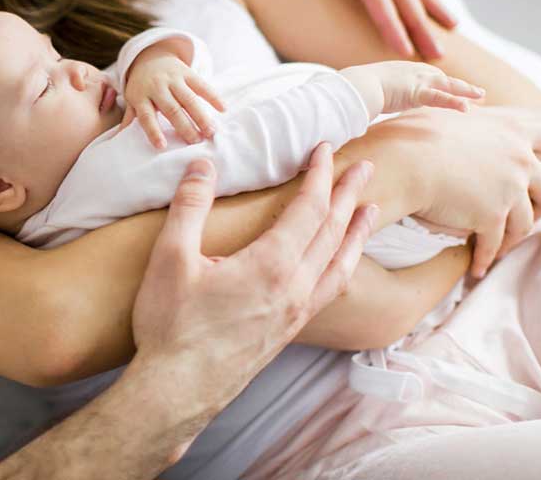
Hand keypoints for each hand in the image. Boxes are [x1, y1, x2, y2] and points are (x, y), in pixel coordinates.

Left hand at [121, 42, 224, 147]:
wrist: (150, 57)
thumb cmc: (141, 86)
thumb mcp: (132, 100)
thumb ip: (130, 117)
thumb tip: (119, 139)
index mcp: (140, 96)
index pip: (146, 116)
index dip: (153, 131)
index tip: (162, 146)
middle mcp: (156, 86)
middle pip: (171, 109)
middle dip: (184, 125)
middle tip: (196, 141)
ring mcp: (172, 78)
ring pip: (188, 98)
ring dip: (201, 115)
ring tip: (211, 131)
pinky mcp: (186, 72)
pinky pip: (201, 84)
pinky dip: (213, 96)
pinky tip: (223, 109)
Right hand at [131, 145, 374, 410]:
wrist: (177, 390)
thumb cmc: (171, 325)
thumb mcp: (170, 258)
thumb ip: (189, 207)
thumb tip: (203, 164)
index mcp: (271, 265)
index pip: (309, 208)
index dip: (320, 175)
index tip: (326, 149)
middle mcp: (295, 288)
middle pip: (334, 232)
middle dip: (349, 195)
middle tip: (365, 167)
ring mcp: (296, 313)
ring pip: (340, 264)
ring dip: (357, 233)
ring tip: (369, 212)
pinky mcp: (288, 331)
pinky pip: (330, 290)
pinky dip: (344, 266)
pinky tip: (340, 264)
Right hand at [340, 61, 484, 116]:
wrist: (353, 87)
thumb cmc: (353, 90)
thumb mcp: (365, 90)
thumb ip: (371, 96)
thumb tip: (362, 107)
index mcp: (400, 70)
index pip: (427, 75)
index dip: (442, 82)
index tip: (452, 88)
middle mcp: (411, 71)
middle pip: (441, 78)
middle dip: (460, 85)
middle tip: (477, 93)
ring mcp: (416, 80)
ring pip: (447, 85)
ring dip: (466, 90)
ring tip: (481, 96)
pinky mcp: (417, 92)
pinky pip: (440, 98)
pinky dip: (455, 102)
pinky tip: (467, 108)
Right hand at [396, 107, 540, 277]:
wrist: (401, 162)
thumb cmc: (411, 134)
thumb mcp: (449, 115)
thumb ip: (469, 118)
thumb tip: (468, 109)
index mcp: (511, 129)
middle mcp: (518, 158)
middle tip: (538, 219)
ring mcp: (508, 188)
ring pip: (525, 222)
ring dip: (510, 238)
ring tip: (495, 248)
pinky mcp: (492, 215)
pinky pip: (495, 242)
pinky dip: (487, 256)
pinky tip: (478, 267)